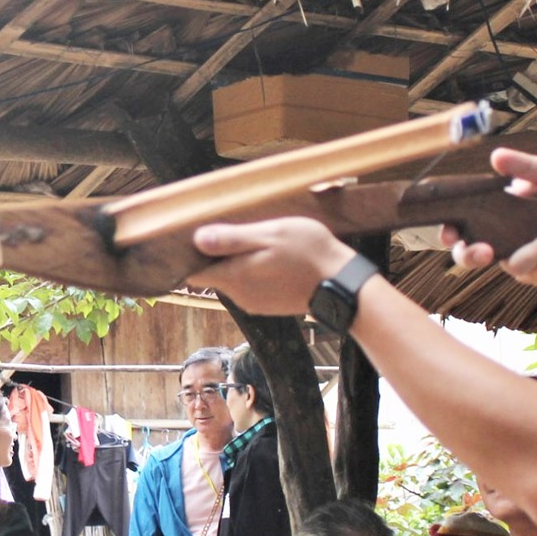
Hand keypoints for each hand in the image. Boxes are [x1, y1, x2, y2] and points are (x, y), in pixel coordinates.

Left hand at [187, 218, 357, 317]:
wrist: (342, 284)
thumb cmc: (308, 252)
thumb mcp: (270, 235)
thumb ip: (232, 239)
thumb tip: (197, 240)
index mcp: (234, 277)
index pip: (195, 271)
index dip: (193, 254)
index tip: (200, 235)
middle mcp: (238, 295)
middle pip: (215, 273)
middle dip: (220, 254)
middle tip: (238, 230)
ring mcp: (254, 303)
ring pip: (233, 279)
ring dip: (240, 262)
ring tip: (259, 241)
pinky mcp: (268, 305)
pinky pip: (251, 286)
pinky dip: (254, 272)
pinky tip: (272, 258)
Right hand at [444, 149, 536, 285]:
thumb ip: (522, 166)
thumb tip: (496, 156)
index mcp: (490, 216)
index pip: (458, 227)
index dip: (449, 232)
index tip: (452, 232)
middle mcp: (499, 242)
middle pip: (470, 258)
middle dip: (473, 257)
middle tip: (486, 251)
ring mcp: (520, 261)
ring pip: (518, 263)